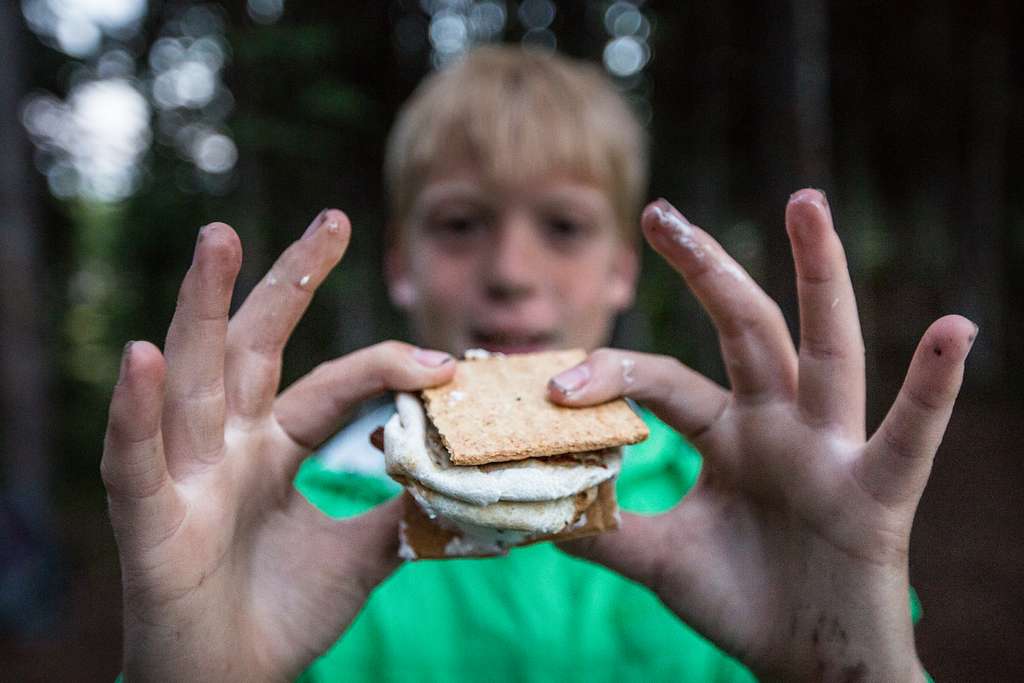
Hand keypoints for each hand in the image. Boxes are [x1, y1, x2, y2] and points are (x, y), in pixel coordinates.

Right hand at [101, 210, 454, 680]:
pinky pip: (134, 460)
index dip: (384, 366)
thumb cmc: (283, 611)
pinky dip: (135, 411)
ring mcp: (185, 475)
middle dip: (288, 282)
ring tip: (219, 241)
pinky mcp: (149, 520)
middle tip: (333, 220)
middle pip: (255, 345)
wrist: (232, 682)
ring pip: (191, 378)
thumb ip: (406, 511)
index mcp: (274, 447)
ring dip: (199, 308)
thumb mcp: (364, 554)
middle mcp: (228, 445)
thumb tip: (472, 482)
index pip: (330, 383)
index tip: (445, 358)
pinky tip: (143, 357)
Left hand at [549, 190, 972, 681]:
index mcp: (729, 432)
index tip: (554, 384)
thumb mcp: (659, 557)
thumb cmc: (742, 598)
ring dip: (820, 276)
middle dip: (707, 267)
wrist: (806, 662)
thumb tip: (532, 510)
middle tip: (660, 211)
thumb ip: (602, 530)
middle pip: (743, 327)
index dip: (611, 375)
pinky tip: (954, 331)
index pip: (665, 379)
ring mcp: (831, 450)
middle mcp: (780, 423)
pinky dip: (934, 388)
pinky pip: (909, 436)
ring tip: (805, 203)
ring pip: (827, 349)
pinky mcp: (877, 493)